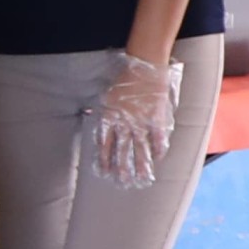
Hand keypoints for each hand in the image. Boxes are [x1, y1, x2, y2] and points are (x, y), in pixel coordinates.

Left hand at [88, 54, 180, 188]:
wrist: (143, 66)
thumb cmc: (123, 78)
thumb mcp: (106, 95)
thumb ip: (103, 110)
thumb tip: (90, 116)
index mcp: (109, 117)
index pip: (104, 144)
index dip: (104, 159)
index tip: (103, 172)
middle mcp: (125, 123)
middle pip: (122, 150)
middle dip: (122, 168)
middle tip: (123, 182)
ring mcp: (142, 122)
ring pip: (140, 148)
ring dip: (141, 165)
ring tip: (142, 179)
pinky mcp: (157, 118)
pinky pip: (158, 137)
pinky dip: (159, 148)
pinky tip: (158, 159)